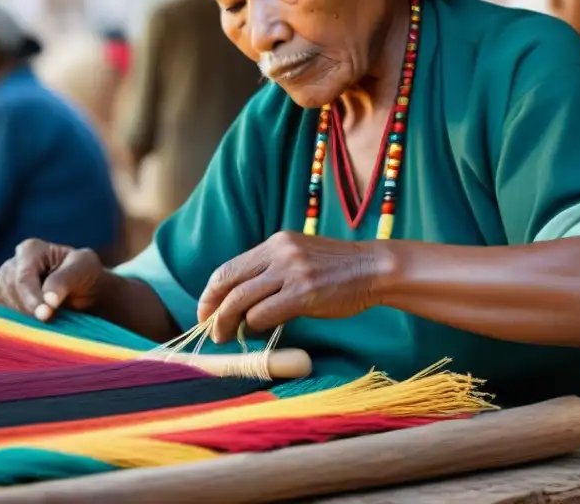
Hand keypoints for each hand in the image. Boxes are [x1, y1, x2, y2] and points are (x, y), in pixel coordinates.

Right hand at [0, 239, 105, 321]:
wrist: (85, 291)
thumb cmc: (85, 274)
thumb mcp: (83, 269)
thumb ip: (64, 280)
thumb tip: (49, 300)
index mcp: (31, 250)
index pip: (23, 277)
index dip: (32, 298)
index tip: (45, 315)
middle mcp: (12, 265)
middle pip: (10, 291)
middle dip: (29, 310)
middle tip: (49, 323)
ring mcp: (4, 285)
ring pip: (3, 306)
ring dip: (24, 319)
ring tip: (47, 324)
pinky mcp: (3, 304)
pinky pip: (2, 318)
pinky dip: (18, 326)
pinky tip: (35, 329)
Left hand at [198, 231, 389, 342]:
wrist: (373, 269)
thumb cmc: (337, 269)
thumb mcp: (299, 257)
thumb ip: (271, 271)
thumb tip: (239, 301)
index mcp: (275, 242)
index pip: (228, 268)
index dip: (210, 294)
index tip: (206, 312)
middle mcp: (279, 252)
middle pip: (228, 284)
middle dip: (213, 311)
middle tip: (211, 330)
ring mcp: (291, 271)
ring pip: (241, 301)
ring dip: (229, 324)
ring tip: (228, 337)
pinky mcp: (303, 293)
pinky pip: (264, 314)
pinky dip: (255, 326)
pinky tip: (258, 332)